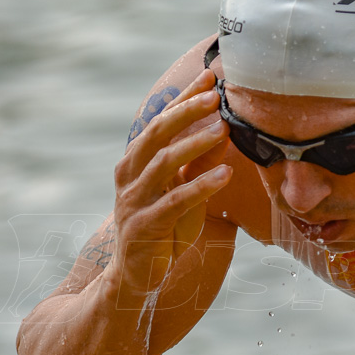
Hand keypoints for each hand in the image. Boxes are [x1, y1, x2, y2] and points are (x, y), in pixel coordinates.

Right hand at [110, 69, 230, 294]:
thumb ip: (197, 163)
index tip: (210, 76)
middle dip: (186, 112)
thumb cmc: (162, 230)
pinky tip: (225, 174)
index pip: (160, 121)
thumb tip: (222, 128)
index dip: (184, 98)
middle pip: (156, 134)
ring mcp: (134, 201)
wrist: (134, 277)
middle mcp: (129, 176)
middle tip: (215, 95)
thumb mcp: (183, 191)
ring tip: (224, 130)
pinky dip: (201, 185)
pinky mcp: (145, 227)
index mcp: (135, 163)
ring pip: (164, 164)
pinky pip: (175, 201)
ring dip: (195, 144)